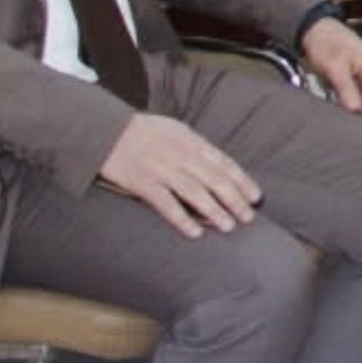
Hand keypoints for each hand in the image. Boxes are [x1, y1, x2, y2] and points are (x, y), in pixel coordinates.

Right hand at [97, 113, 261, 238]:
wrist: (106, 129)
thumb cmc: (143, 131)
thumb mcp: (176, 130)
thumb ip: (197, 146)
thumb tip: (218, 164)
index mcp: (192, 141)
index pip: (225, 163)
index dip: (243, 182)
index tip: (256, 197)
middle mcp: (181, 155)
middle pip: (215, 180)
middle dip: (235, 200)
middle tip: (248, 217)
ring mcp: (162, 169)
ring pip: (196, 193)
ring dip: (215, 211)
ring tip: (229, 226)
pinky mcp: (142, 182)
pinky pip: (166, 204)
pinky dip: (182, 219)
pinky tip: (194, 233)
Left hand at [298, 16, 361, 114]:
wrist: (316, 28)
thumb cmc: (325, 44)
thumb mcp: (333, 68)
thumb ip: (346, 88)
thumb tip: (356, 109)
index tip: (348, 110)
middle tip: (342, 107)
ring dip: (357, 101)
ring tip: (339, 99)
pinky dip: (354, 95)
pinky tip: (340, 94)